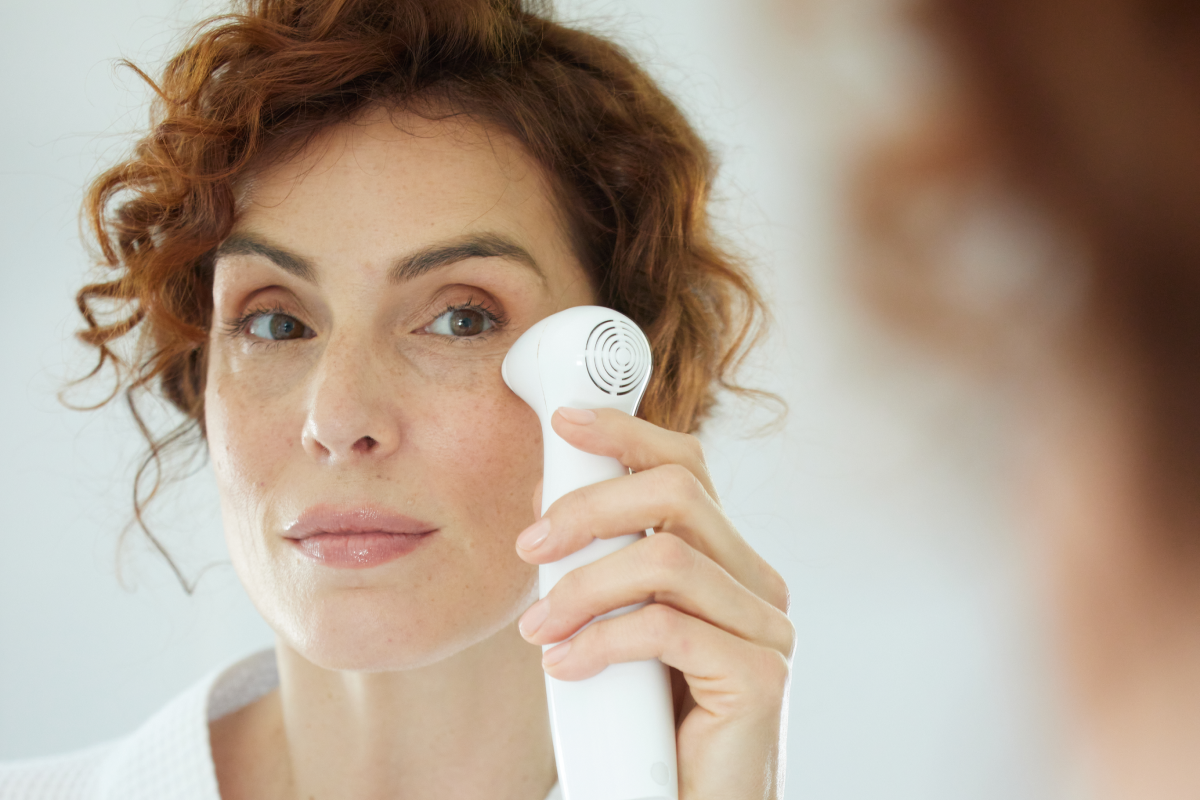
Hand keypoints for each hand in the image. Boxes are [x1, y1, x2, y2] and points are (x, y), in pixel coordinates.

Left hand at [514, 407, 793, 799]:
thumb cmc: (644, 719)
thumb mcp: (617, 624)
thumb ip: (606, 567)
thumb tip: (550, 504)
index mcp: (726, 562)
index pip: (688, 467)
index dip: (627, 433)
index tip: (565, 423)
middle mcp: (756, 584)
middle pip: (677, 494)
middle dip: (588, 508)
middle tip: (530, 545)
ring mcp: (766, 629)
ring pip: (665, 559)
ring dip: (582, 587)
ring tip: (538, 628)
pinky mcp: (760, 677)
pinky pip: (666, 628)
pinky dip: (600, 641)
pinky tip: (566, 666)